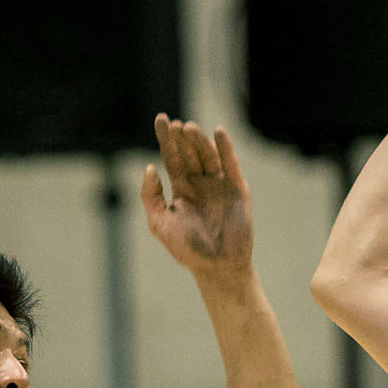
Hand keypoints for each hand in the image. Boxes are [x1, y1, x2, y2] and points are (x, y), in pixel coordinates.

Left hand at [141, 115, 253, 280]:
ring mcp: (219, 184)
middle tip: (174, 124)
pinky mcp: (237, 188)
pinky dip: (225, 147)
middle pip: (189, 152)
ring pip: (208, 155)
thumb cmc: (188, 250)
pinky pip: (230, 164)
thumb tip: (150, 167)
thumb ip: (151, 196)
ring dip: (199, 140)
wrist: (218, 268)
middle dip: (181, 137)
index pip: (171, 157)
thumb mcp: (160, 223)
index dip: (166, 139)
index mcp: (182, 189)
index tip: (161, 119)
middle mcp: (200, 183)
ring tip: (189, 128)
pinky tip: (218, 132)